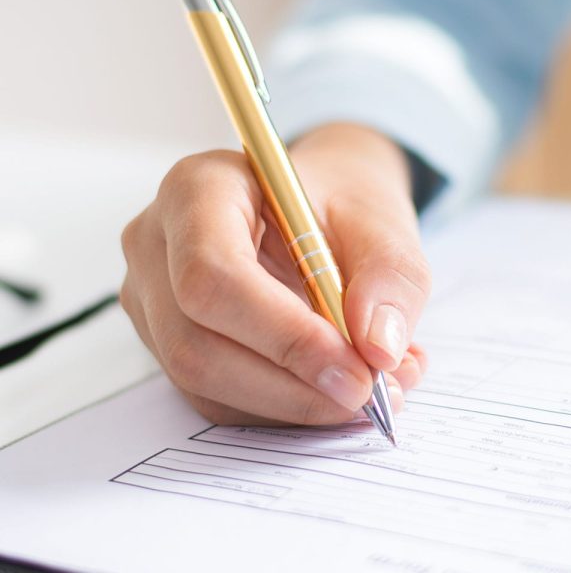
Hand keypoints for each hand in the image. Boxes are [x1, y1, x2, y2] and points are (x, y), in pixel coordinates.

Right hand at [120, 123, 430, 424]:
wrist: (319, 212)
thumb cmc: (341, 206)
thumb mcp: (384, 224)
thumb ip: (390, 278)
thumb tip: (378, 348)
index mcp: (198, 189)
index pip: (212, 275)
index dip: (285, 336)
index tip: (356, 369)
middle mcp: (157, 246)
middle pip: (196, 344)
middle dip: (292, 386)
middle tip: (372, 393)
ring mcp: (153, 301)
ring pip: (205, 384)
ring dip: (296, 403)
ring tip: (373, 388)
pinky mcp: (169, 346)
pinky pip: (219, 400)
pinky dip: (287, 407)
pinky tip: (339, 388)